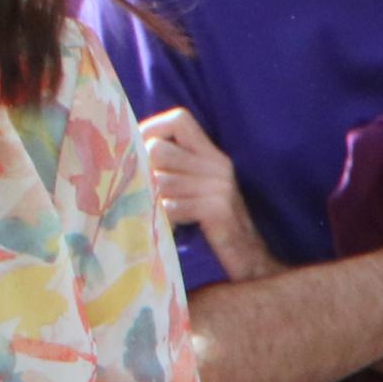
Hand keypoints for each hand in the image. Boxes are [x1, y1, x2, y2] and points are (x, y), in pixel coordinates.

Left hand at [140, 108, 276, 282]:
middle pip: (158, 150)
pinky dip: (162, 218)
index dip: (151, 129)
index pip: (179, 119)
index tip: (137, 152)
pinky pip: (172, 206)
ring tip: (151, 213)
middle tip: (141, 194)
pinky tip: (166, 228)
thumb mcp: (197, 190)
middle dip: (142, 172)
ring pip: (160, 180)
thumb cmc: (216, 229)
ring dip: (149, 199)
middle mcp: (217, 165)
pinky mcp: (218, 210)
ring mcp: (220, 187)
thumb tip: (130, 154)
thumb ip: (175, 169)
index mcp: (212, 155)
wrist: (252, 262)